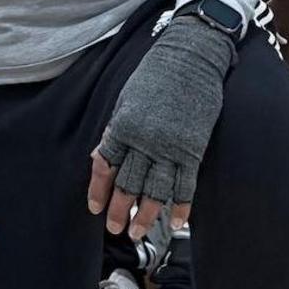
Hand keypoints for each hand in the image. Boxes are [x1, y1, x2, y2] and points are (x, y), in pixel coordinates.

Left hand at [91, 7, 238, 239]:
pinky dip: (181, 205)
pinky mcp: (194, 148)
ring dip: (146, 215)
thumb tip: (102, 156)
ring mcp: (170, 146)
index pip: (105, 165)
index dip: (98, 189)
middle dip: (119, 210)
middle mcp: (144, 140)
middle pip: (128, 183)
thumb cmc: (155, 75)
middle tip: (115, 230)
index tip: (94, 208)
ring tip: (139, 232)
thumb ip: (115, 130)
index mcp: (122, 126)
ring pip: (155, 190)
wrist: (190, 56)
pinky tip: (176, 221)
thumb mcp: (126, 99)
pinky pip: (186, 184)